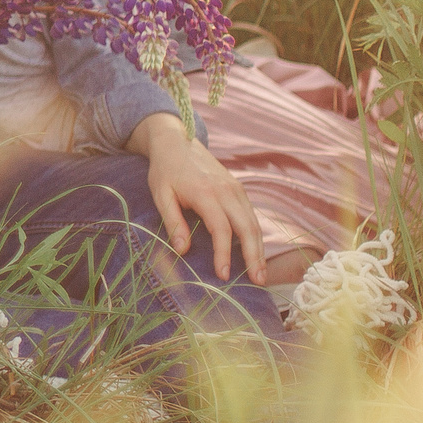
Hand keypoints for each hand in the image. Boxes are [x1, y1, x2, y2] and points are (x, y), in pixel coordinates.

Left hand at [128, 112, 264, 284]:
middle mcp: (227, 191)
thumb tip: (183, 250)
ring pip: (254, 223)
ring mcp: (236, 189)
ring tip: (261, 273)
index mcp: (206, 193)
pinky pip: (251, 216)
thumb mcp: (161, 194)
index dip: (224, 254)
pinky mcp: (239, 190)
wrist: (177, 141)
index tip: (223, 275)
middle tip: (258, 281)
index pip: (221, 229)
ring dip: (259, 249)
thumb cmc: (165, 170)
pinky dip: (256, 236)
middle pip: (247, 227)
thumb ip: (173, 222)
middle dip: (254, 256)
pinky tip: (255, 253)